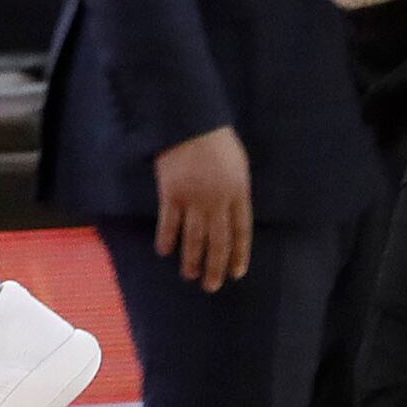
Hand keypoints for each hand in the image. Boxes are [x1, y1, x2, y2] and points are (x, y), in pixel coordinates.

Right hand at [150, 125, 254, 290]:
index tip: (236, 273)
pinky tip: (165, 251)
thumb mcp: (238, 163)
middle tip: (212, 286)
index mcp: (238, 192)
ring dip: (192, 260)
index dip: (239, 254)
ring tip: (190, 276)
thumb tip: (233, 212)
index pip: (241, 231)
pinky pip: (169, 223)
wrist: (189, 121)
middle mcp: (217, 201)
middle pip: (218, 241)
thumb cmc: (217, 139)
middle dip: (215, 266)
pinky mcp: (171, 194)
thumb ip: (236, 189)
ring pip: (194, 238)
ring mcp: (193, 199)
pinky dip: (167, 239)